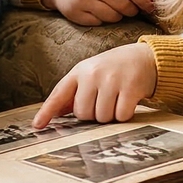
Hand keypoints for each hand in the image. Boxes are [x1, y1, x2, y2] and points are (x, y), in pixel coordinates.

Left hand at [32, 42, 158, 128]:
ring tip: (115, 99)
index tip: (37, 125)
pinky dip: (125, 115)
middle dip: (92, 114)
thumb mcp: (90, 74)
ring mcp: (111, 80)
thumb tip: (55, 113)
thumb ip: (74, 92)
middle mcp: (93, 74)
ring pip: (102, 117)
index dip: (47, 111)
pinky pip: (121, 116)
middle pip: (83, 113)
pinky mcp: (130, 88)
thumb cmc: (113, 69)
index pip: (59, 94)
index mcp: (79, 71)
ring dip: (110, 115)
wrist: (145, 57)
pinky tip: (128, 101)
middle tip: (103, 101)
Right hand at [41, 0, 153, 24]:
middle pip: (123, 5)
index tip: (150, 7)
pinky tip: (99, 13)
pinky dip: (102, 20)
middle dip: (131, 10)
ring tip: (113, 10)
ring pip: (112, 16)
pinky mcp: (76, 14)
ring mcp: (83, 1)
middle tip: (131, 10)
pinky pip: (98, 23)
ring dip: (117, 16)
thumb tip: (149, 0)